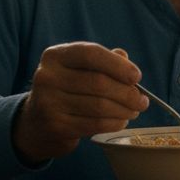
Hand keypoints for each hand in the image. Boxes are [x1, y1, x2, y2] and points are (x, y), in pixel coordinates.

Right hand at [12, 43, 147, 164]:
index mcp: (55, 56)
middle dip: (128, 93)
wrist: (37, 122)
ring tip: (134, 110)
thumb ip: (103, 61)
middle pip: (99, 83)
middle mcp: (47, 76)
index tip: (137, 77)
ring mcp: (49, 102)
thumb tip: (124, 58)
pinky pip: (95, 124)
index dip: (118, 65)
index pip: (90, 54)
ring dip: (124, 110)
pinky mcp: (55, 126)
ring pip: (100, 106)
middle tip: (142, 101)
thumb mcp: (80, 69)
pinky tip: (121, 120)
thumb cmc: (68, 90)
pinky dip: (114, 123)